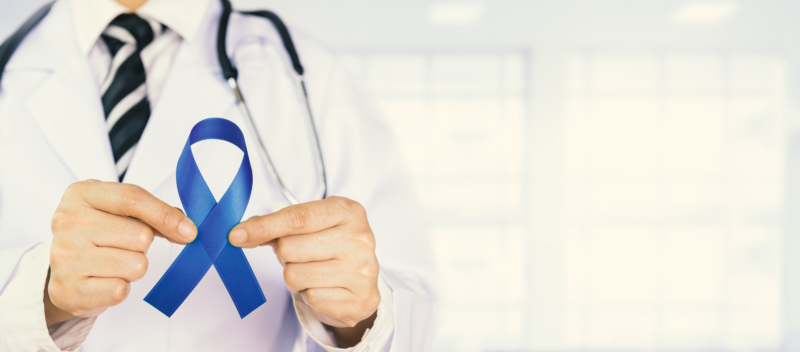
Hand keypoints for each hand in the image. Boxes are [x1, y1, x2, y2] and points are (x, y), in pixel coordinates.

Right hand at [45, 180, 195, 326]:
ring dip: (133, 267)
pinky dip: (120, 288)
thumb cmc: (96, 235)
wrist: (60, 271)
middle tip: (122, 246)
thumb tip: (186, 229)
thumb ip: (153, 213)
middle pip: (140, 235)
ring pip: (136, 265)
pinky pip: (120, 290)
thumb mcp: (118, 211)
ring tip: (111, 263)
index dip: (165, 215)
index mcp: (81, 194)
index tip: (189, 231)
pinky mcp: (69, 289)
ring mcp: (65, 256)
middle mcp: (68, 222)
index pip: (132, 198)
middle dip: (143, 245)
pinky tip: (104, 279)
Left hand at [229, 196, 379, 346]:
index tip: (237, 235)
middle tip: (302, 256)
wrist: (361, 281)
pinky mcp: (360, 299)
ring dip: (296, 277)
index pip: (298, 218)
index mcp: (348, 211)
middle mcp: (360, 238)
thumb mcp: (310, 226)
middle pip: (290, 248)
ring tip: (313, 273)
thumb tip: (241, 232)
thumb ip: (277, 225)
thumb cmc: (330, 247)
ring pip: (295, 275)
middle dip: (285, 255)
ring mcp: (363, 270)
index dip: (264, 227)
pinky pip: (311, 298)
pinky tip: (325, 288)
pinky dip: (310, 295)